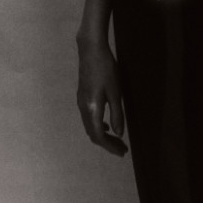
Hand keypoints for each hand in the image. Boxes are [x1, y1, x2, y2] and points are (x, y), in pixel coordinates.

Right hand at [76, 36, 127, 155]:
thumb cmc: (106, 69)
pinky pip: (88, 119)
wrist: (90, 50)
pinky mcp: (82, 97)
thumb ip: (117, 114)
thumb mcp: (115, 93)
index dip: (110, 146)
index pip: (99, 136)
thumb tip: (119, 133)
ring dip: (103, 136)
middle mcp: (83, 108)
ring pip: (90, 127)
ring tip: (117, 140)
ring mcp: (80, 102)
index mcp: (92, 109)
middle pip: (93, 134)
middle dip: (107, 144)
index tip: (122, 152)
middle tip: (122, 149)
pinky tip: (108, 125)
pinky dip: (98, 126)